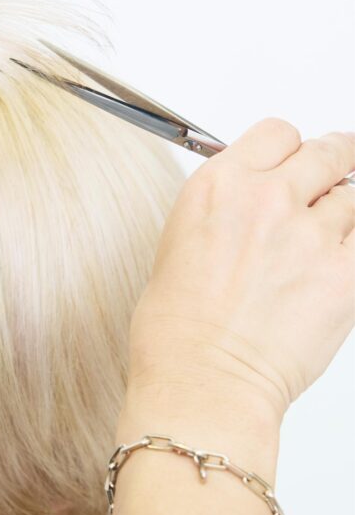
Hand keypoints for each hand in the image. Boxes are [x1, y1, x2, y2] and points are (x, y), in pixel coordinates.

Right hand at [127, 118, 354, 423]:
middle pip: (327, 151)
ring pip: (354, 194)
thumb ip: (227, 211)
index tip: (295, 159)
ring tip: (334, 229)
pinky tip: (339, 261)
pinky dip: (354, 245)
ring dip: (347, 207)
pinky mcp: (344, 275)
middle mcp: (266, 200)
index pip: (277, 133)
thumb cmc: (178, 331)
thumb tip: (252, 206)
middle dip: (336, 160)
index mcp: (219, 186)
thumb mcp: (181, 243)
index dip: (290, 147)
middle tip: (339, 171)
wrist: (201, 381)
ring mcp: (310, 235)